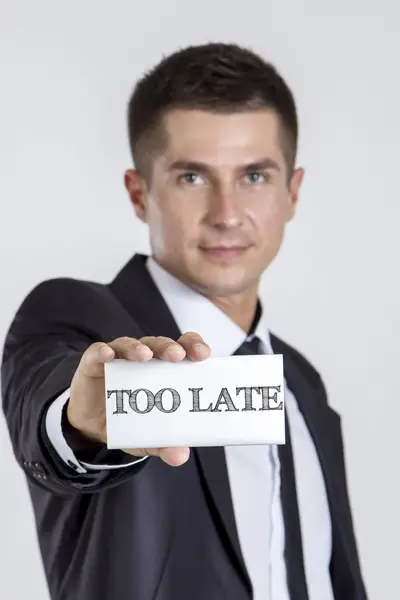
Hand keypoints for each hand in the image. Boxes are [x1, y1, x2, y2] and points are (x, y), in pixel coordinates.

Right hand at [67, 332, 210, 465]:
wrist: (92, 427)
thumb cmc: (127, 420)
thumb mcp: (147, 437)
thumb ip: (164, 444)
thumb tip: (180, 455)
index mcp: (165, 368)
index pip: (183, 348)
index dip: (194, 346)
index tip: (203, 355)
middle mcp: (144, 358)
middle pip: (160, 345)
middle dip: (170, 348)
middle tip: (177, 356)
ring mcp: (119, 358)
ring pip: (131, 345)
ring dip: (138, 348)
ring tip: (144, 355)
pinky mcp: (94, 363)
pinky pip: (98, 353)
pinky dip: (103, 351)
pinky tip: (107, 354)